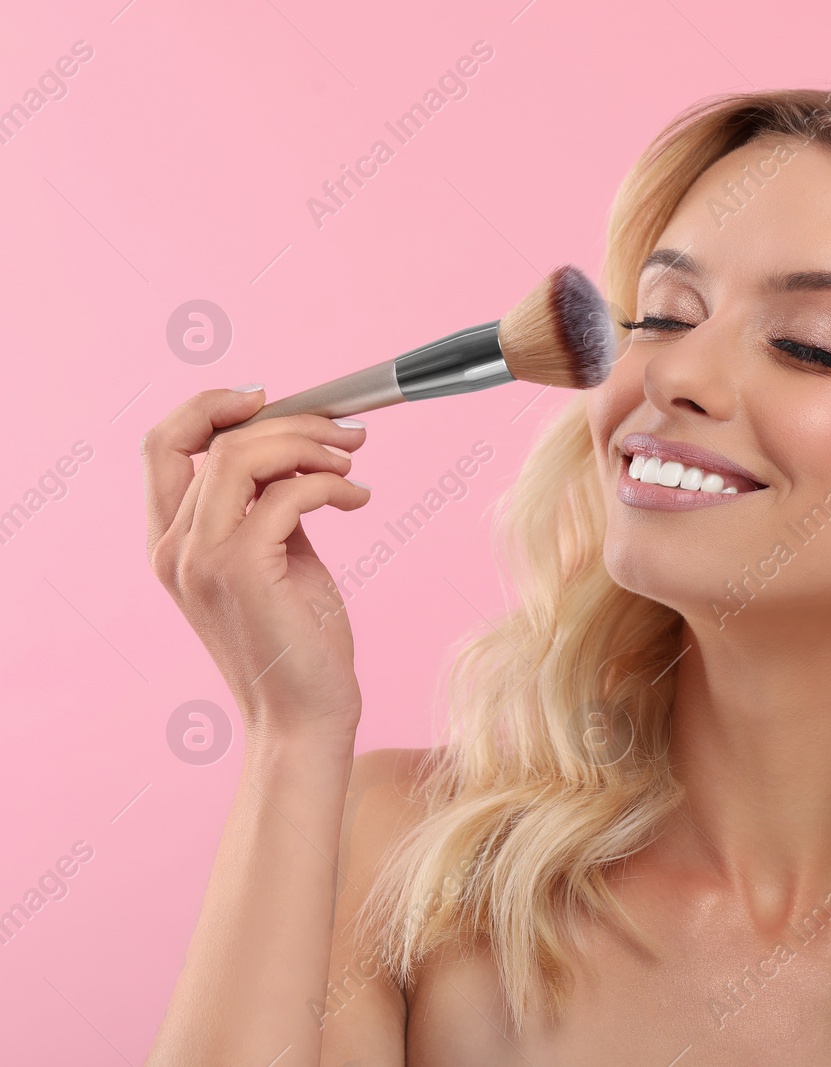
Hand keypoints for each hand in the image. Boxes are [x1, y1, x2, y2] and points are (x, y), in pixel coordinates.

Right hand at [142, 386, 372, 742]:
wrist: (305, 716)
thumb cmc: (299, 642)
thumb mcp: (280, 560)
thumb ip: (272, 508)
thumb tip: (298, 453)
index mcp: (173, 541)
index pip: (164, 445)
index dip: (211, 407)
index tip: (269, 398)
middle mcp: (173, 547)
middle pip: (208, 439)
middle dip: (284, 420)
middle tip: (344, 433)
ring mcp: (200, 559)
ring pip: (242, 455)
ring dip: (309, 445)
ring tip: (352, 463)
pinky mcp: (239, 570)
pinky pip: (286, 494)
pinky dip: (329, 484)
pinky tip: (357, 499)